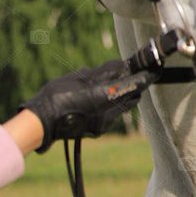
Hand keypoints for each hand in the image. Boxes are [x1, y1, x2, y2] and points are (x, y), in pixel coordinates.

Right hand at [21, 60, 152, 152]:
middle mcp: (110, 111)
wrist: (40, 123)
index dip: (148, 75)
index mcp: (107, 95)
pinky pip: (112, 115)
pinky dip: (111, 106)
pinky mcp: (98, 130)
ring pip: (124, 106)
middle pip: (134, 96)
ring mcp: (105, 123)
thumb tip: (122, 67)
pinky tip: (97, 100)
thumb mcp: (80, 77)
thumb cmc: (57, 95)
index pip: (138, 83)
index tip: (154, 68)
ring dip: (124, 96)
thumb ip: (103, 72)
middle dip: (135, 85)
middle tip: (132, 74)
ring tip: (112, 86)